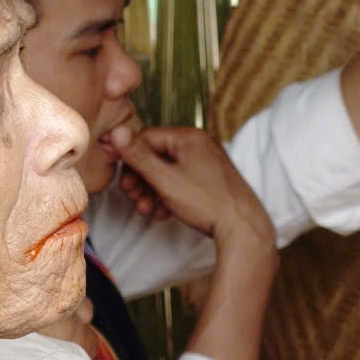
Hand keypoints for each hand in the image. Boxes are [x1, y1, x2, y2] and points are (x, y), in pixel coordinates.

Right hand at [105, 124, 277, 259]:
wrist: (242, 228)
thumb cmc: (206, 202)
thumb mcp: (165, 179)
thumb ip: (139, 156)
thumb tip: (117, 131)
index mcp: (189, 137)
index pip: (147, 137)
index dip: (129, 158)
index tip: (121, 180)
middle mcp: (200, 145)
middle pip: (157, 155)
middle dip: (140, 178)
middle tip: (131, 197)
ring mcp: (207, 163)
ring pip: (168, 171)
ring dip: (151, 190)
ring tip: (145, 209)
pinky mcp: (211, 181)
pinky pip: (182, 182)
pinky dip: (168, 196)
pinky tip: (162, 213)